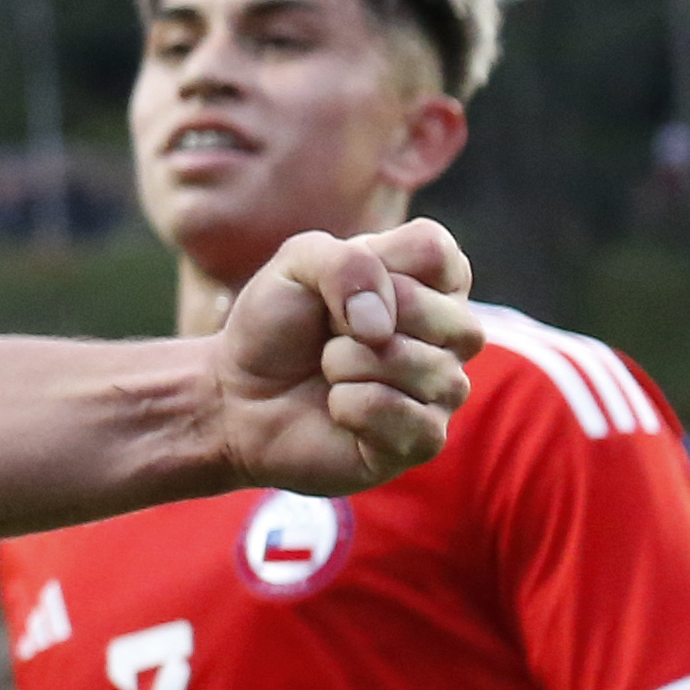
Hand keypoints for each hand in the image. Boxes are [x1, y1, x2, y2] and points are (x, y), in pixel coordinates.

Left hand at [207, 219, 479, 491]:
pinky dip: (352, 407)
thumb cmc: (277, 325)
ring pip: (428, 370)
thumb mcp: (294, 265)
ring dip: (348, 365)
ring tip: (329, 369)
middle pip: (446, 316)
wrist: (238, 395)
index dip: (374, 264)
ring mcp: (443, 389)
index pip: (435, 249)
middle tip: (329, 334)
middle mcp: (450, 335)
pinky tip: (337, 407)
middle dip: (357, 322)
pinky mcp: (424, 440)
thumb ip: (343, 262)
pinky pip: (407, 418)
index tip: (338, 286)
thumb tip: (382, 325)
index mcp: (430, 280)